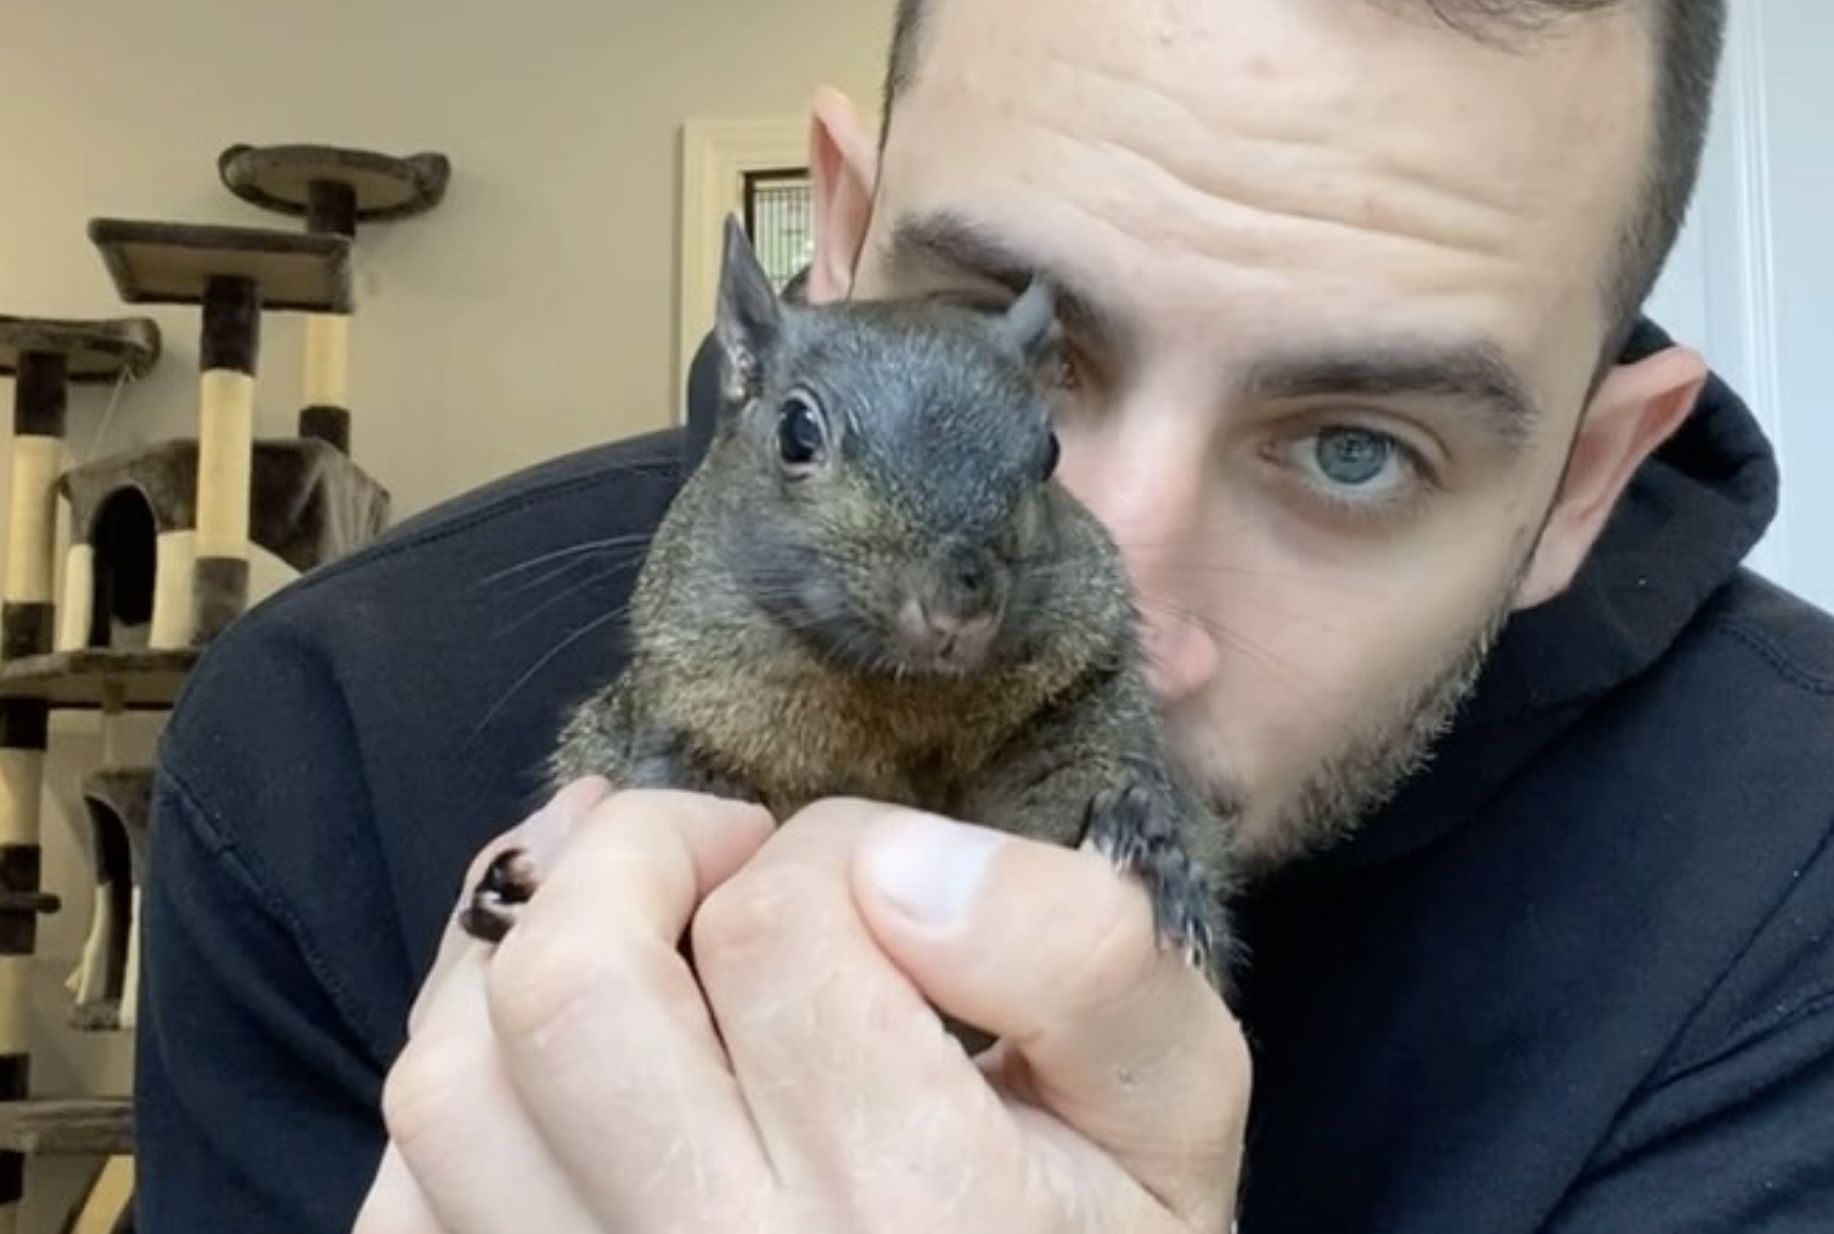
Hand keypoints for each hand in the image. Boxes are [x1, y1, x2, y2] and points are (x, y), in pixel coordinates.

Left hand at [353, 779, 1249, 1232]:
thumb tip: (894, 864)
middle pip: (571, 997)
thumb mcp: (1173, 1107)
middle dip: (633, 856)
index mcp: (915, 1214)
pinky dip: (458, 1084)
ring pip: (449, 1087)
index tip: (877, 879)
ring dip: (520, 947)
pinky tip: (544, 1046)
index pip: (779, 933)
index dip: (824, 849)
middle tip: (719, 849)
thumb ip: (1080, 959)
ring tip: (617, 908)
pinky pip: (405, 1202)